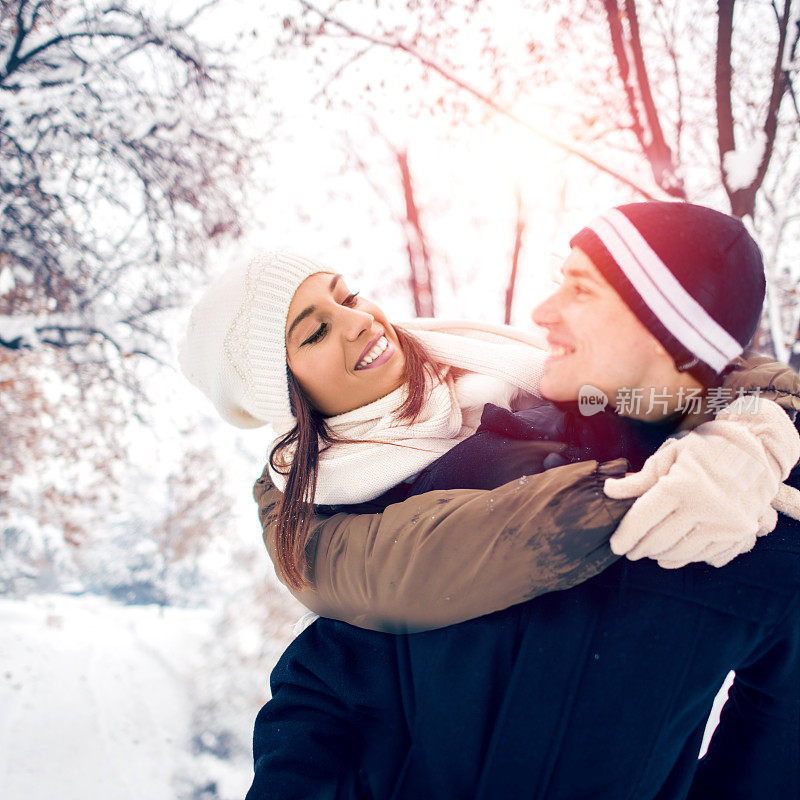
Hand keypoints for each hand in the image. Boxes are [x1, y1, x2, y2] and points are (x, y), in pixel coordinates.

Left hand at [603, 397, 799, 567]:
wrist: (756, 450)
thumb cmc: (705, 449)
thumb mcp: (669, 455)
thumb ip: (639, 478)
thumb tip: (608, 490)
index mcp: (681, 486)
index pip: (643, 519)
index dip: (625, 535)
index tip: (615, 545)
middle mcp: (704, 507)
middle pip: (659, 539)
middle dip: (639, 548)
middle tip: (628, 549)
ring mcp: (724, 523)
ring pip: (681, 551)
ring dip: (660, 555)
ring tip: (648, 551)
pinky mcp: (738, 533)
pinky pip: (704, 555)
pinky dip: (684, 557)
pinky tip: (671, 555)